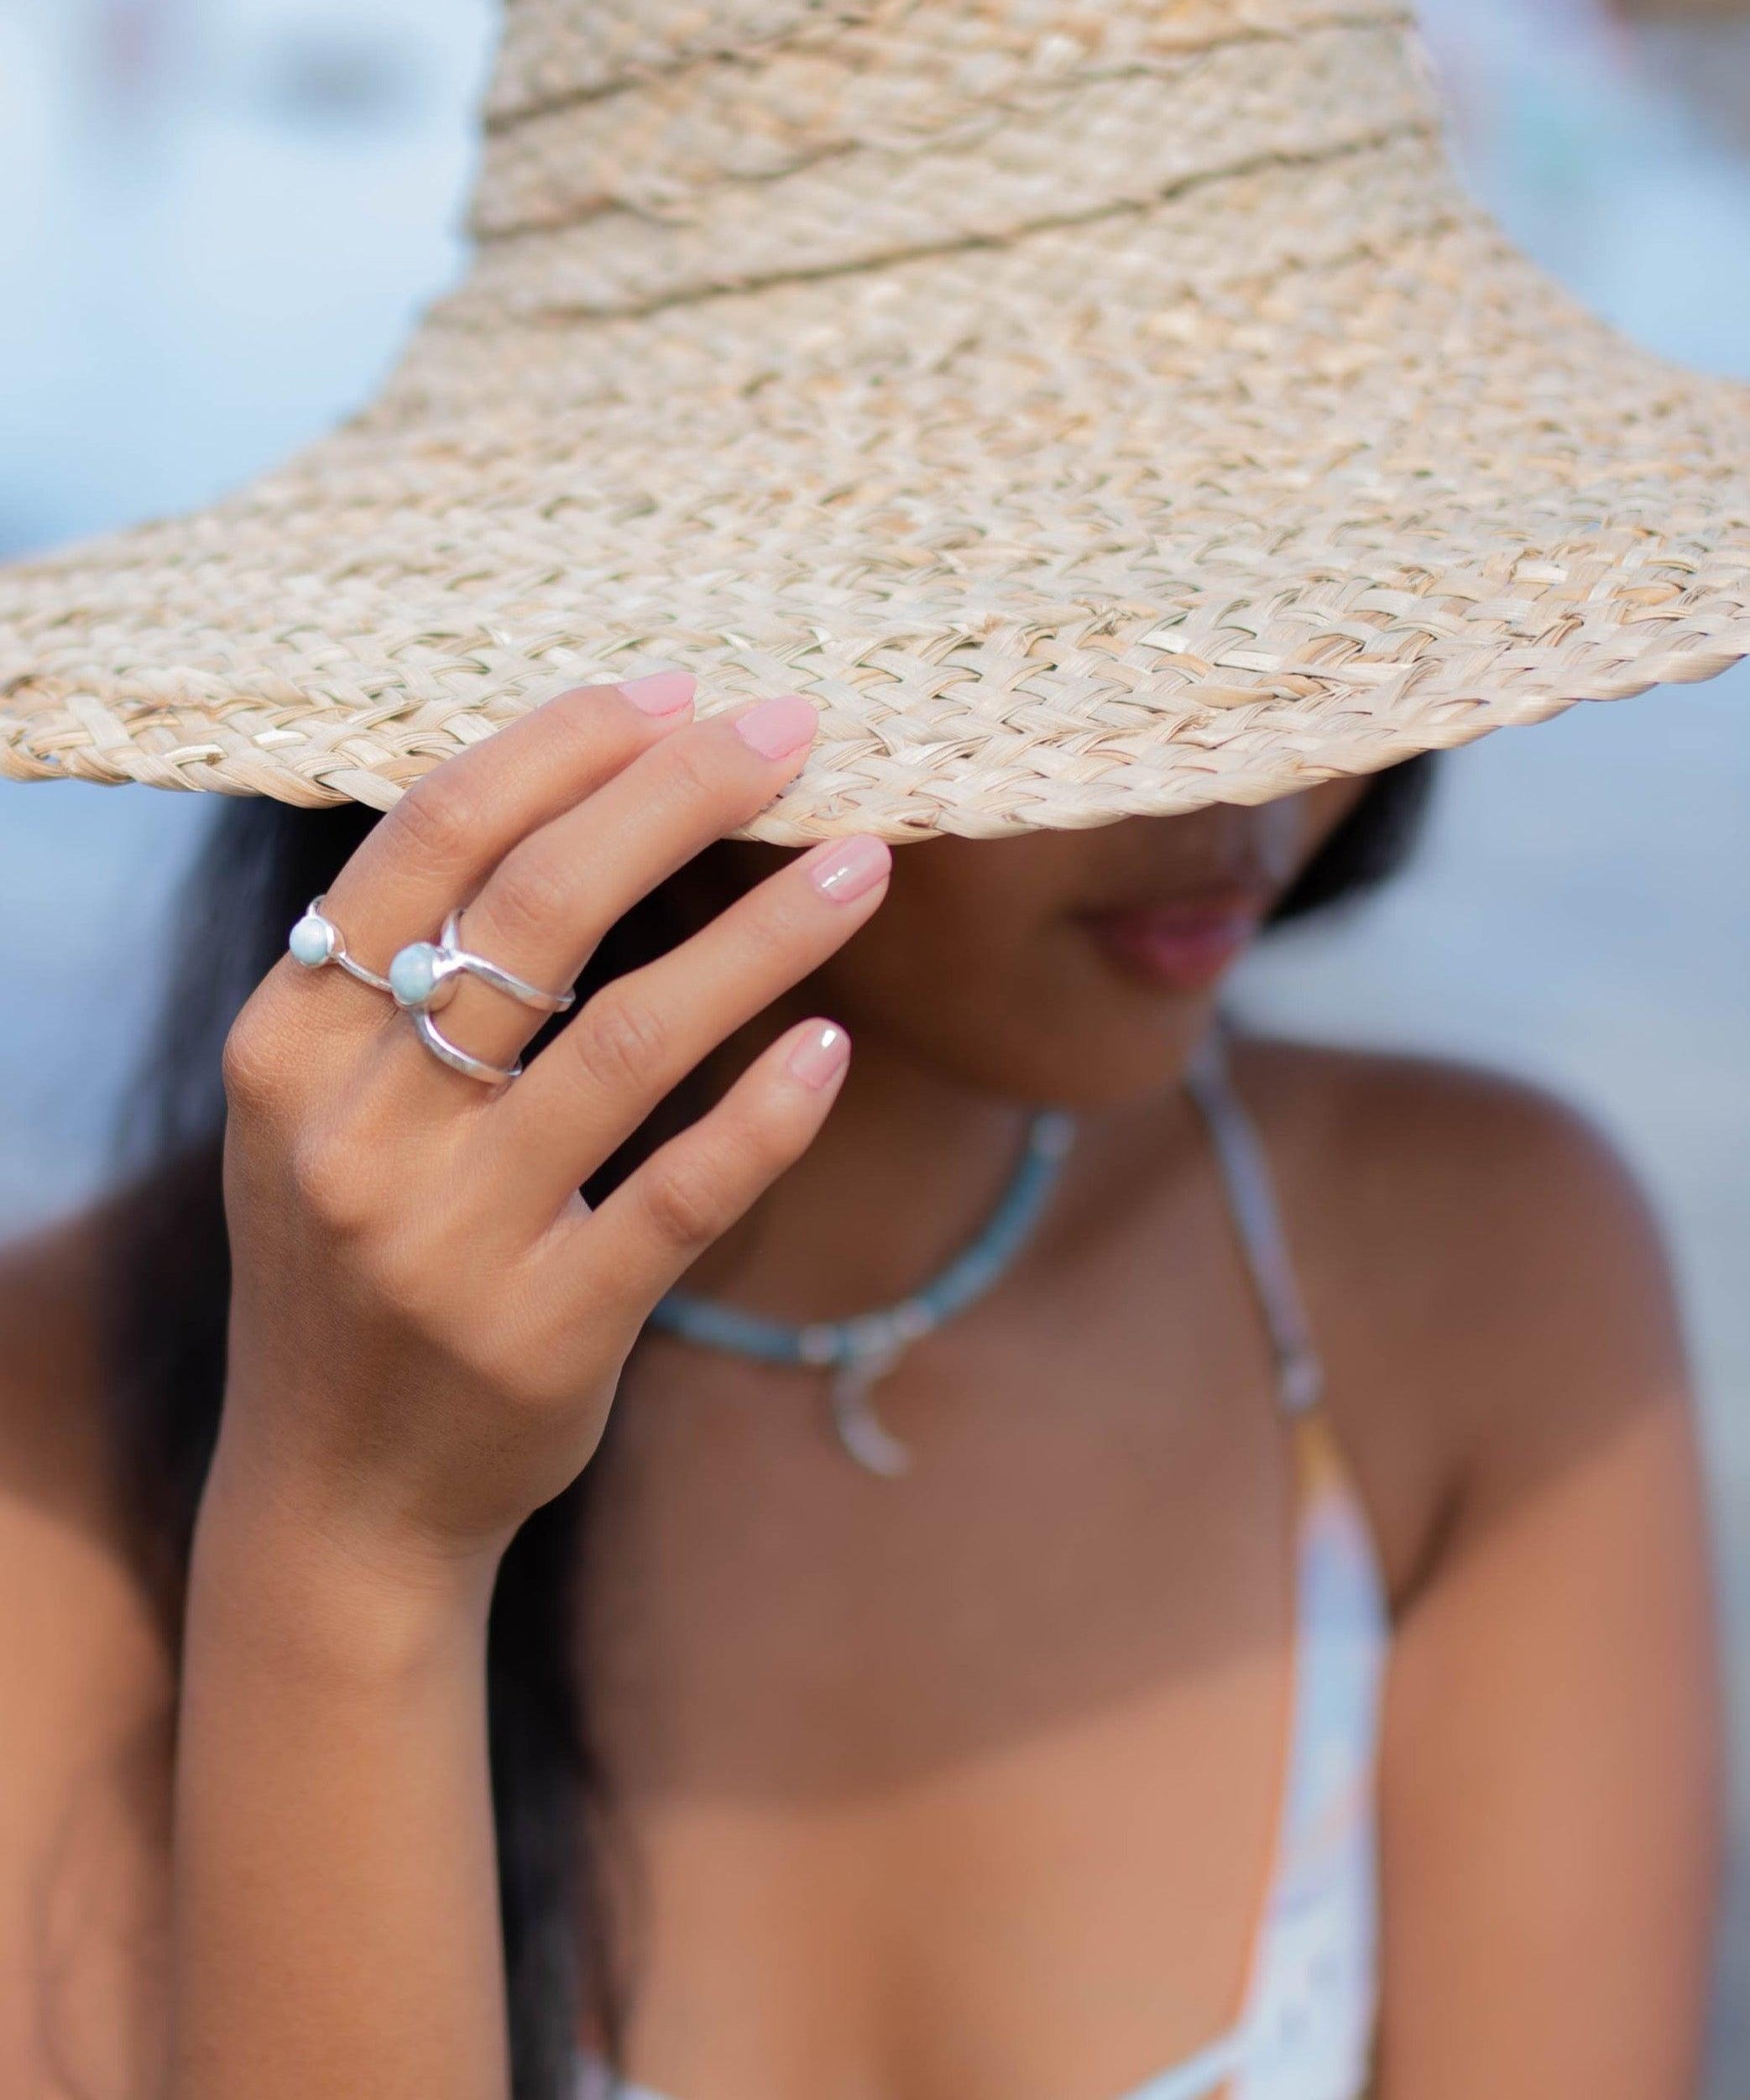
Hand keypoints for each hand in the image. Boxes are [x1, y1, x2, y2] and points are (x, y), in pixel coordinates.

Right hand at [208, 675, 889, 1589]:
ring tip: (863, 863)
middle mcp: (352, 1131)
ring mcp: (448, 1239)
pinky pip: (678, 1195)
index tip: (674, 690)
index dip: (561, 748)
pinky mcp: (547, 1332)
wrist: (338, 1496)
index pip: (431, 844)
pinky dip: (765, 1114)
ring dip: (761, 935)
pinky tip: (833, 1046)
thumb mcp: (325, 1114)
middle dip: (675, 796)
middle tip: (790, 731)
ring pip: (626, 1039)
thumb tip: (569, 796)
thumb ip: (401, 978)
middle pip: (534, 912)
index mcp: (287, 1045)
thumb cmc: (358, 1267)